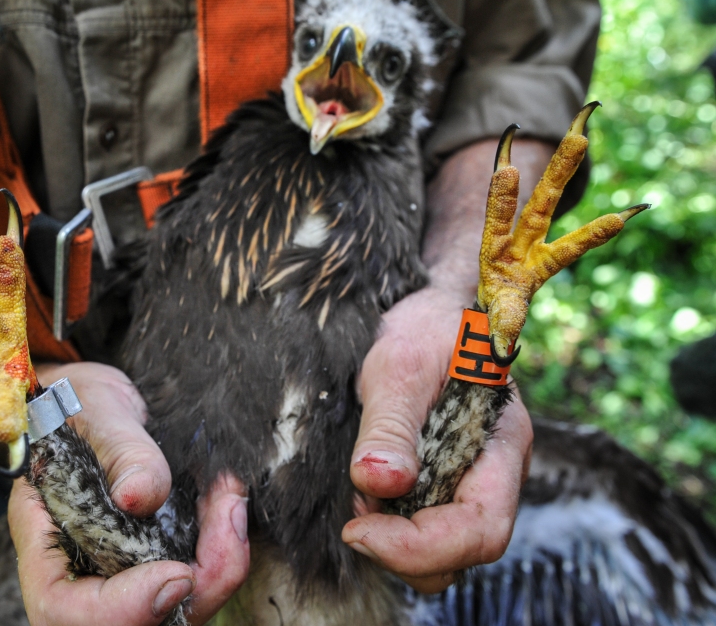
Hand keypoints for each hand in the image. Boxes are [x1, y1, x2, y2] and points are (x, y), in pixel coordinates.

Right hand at [10, 362, 249, 623]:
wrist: (101, 406)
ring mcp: (125, 575)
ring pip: (176, 608)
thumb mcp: (97, 415)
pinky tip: (229, 503)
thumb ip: (121, 453)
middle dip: (196, 586)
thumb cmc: (81, 408)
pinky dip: (224, 549)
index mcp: (45, 546)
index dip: (123, 609)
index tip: (177, 573)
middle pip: (134, 623)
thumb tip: (142, 496)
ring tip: (230, 499)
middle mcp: (85, 575)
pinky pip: (198, 581)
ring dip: (220, 564)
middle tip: (229, 518)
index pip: (65, 609)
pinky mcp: (161, 562)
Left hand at [340, 136, 547, 592]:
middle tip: (353, 517)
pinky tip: (365, 490)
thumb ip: (391, 424)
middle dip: (405, 552)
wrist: (427, 305)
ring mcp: (466, 480)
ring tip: (359, 497)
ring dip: (395, 541)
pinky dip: (390, 524)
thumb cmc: (425, 325)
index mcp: (502, 446)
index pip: (481, 529)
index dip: (421, 546)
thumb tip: (376, 484)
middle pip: (463, 552)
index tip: (358, 528)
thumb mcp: (400, 364)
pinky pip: (422, 524)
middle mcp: (491, 474)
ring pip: (443, 550)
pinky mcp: (440, 481)